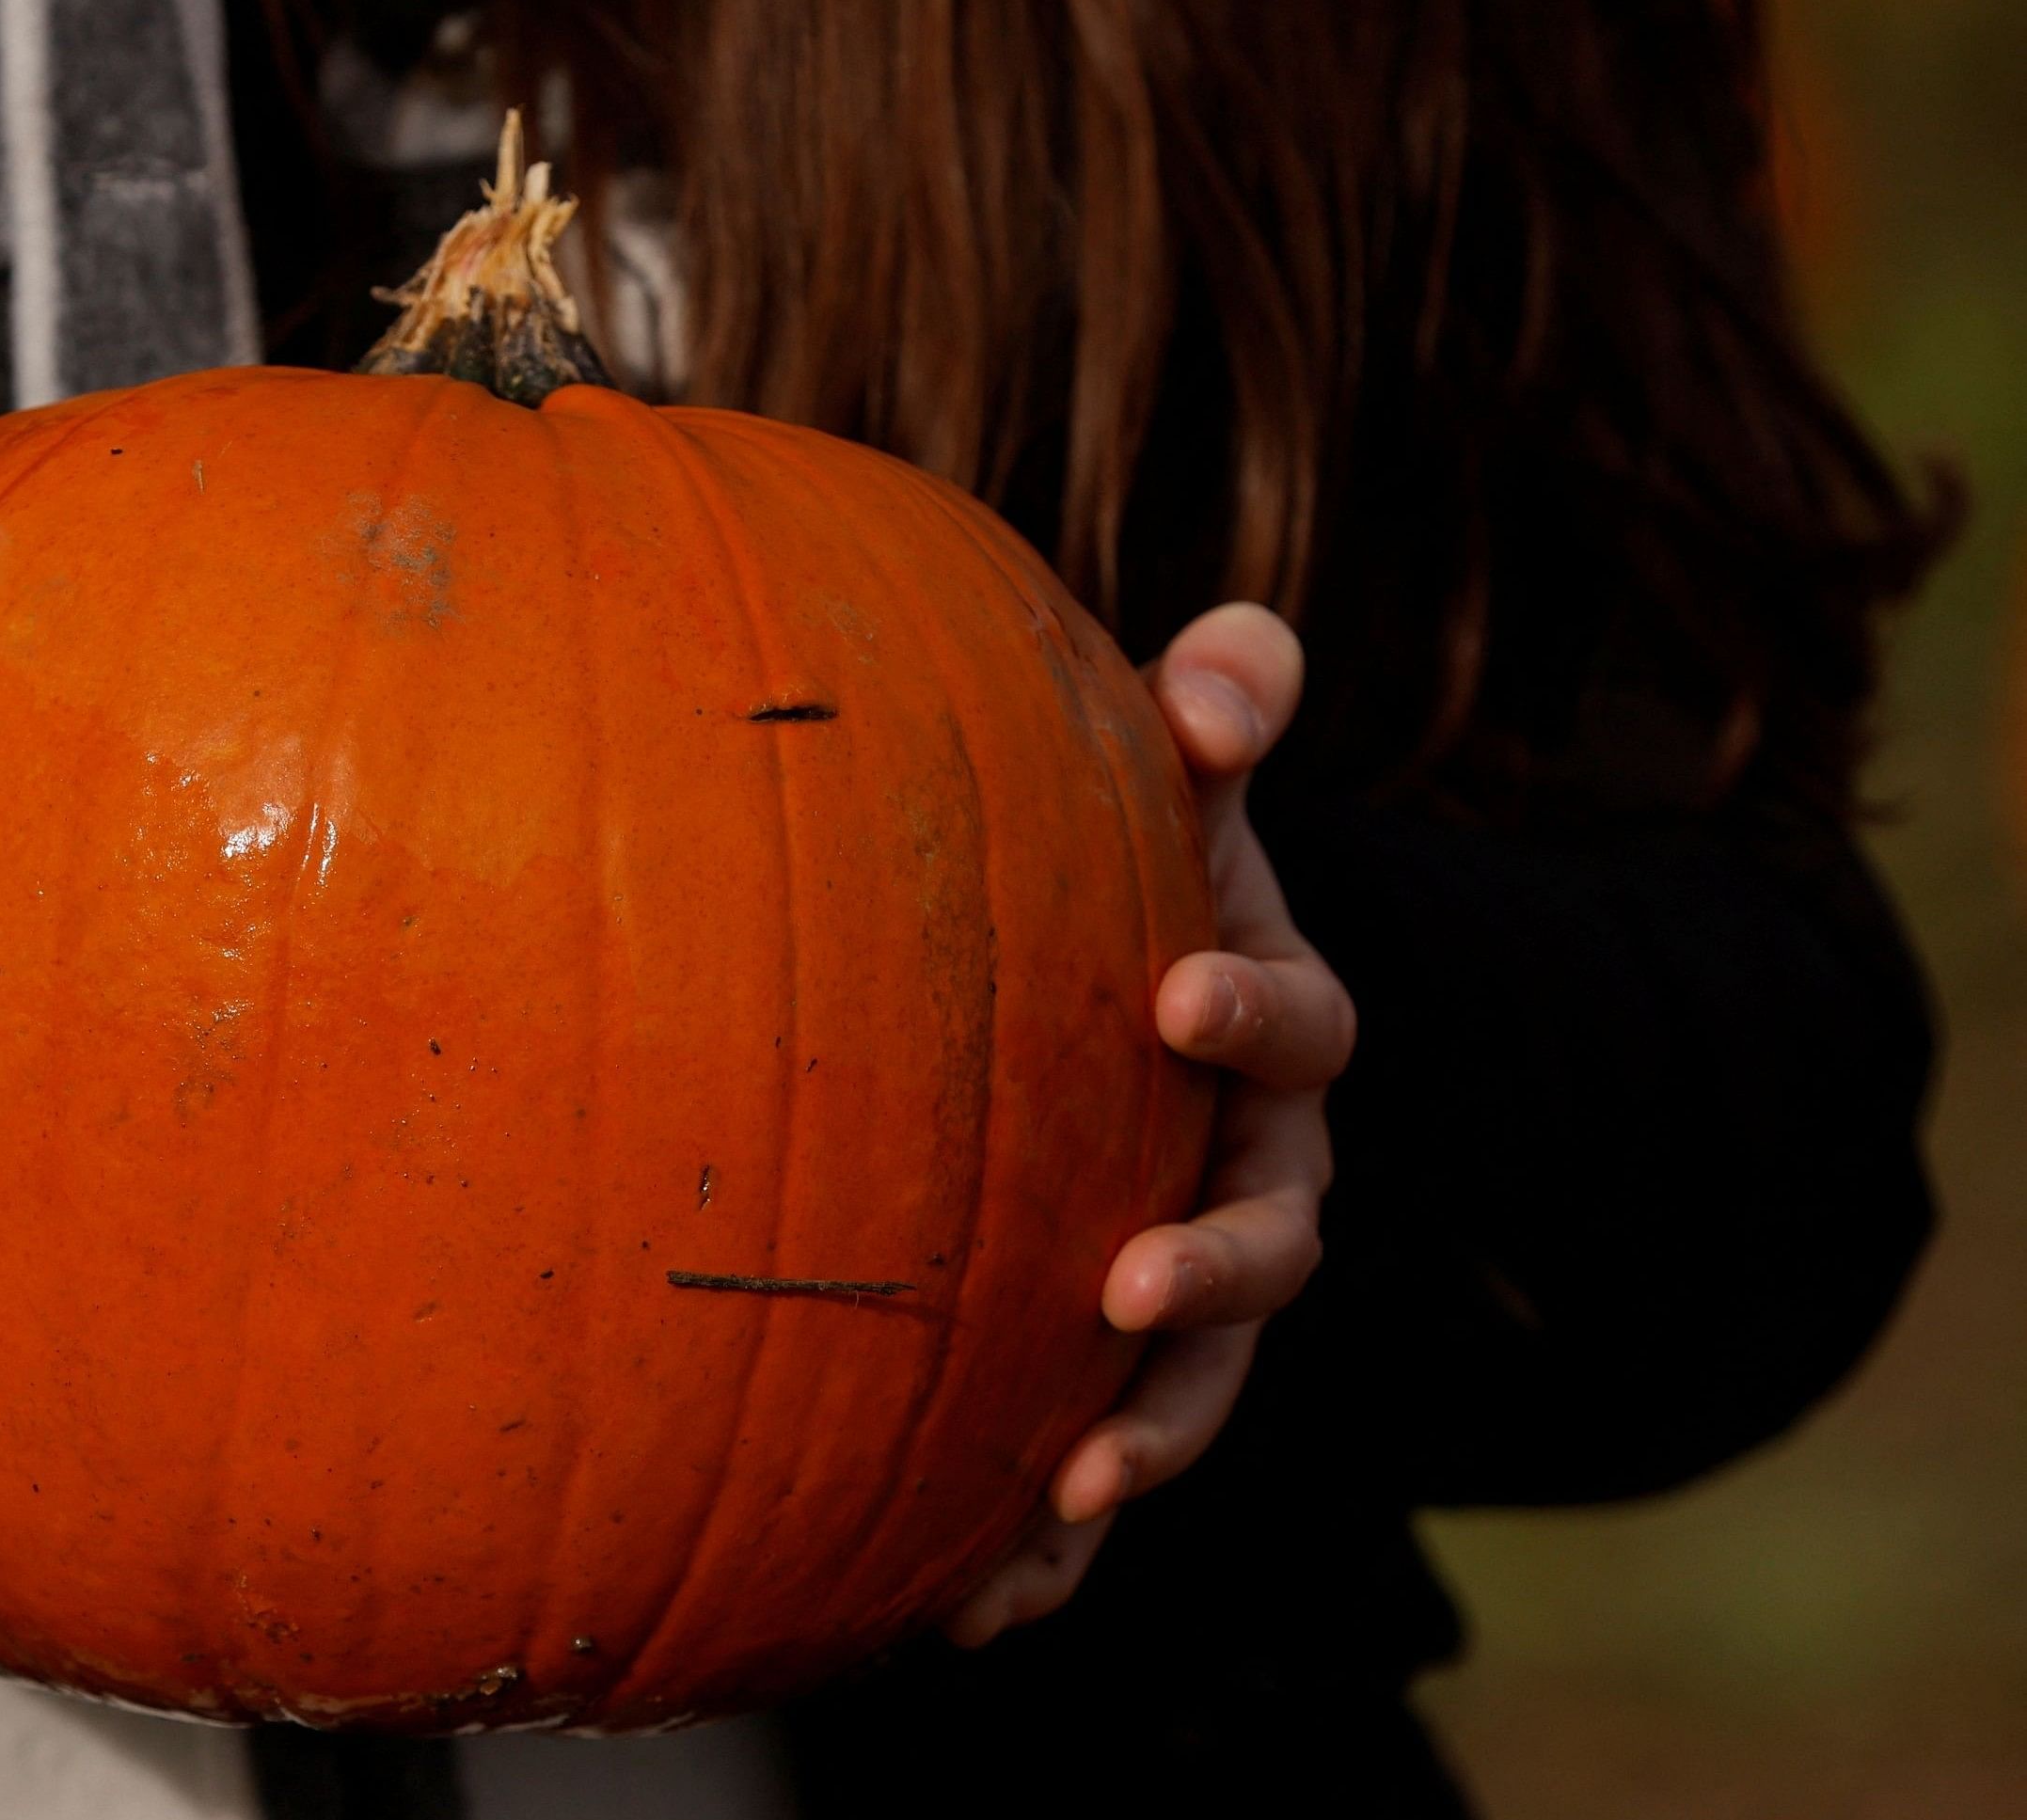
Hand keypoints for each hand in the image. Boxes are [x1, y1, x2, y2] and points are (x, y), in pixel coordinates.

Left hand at [944, 603, 1354, 1644]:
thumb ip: (1212, 714)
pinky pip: (1102, 1466)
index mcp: (1271, 1032)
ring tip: (1070, 1485)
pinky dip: (1057, 1545)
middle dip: (1217, 1263)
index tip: (1177, 994)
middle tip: (1134, 1280)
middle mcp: (1263, 1174)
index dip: (1254, 1011)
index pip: (1296, 1024)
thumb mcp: (1176, 788)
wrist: (1118, 1004)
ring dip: (1148, 1432)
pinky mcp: (1122, 1370)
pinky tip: (980, 1612)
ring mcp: (1199, 1282)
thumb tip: (1234, 664)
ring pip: (1202, 1378)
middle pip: (1275, 1235)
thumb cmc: (1132, 876)